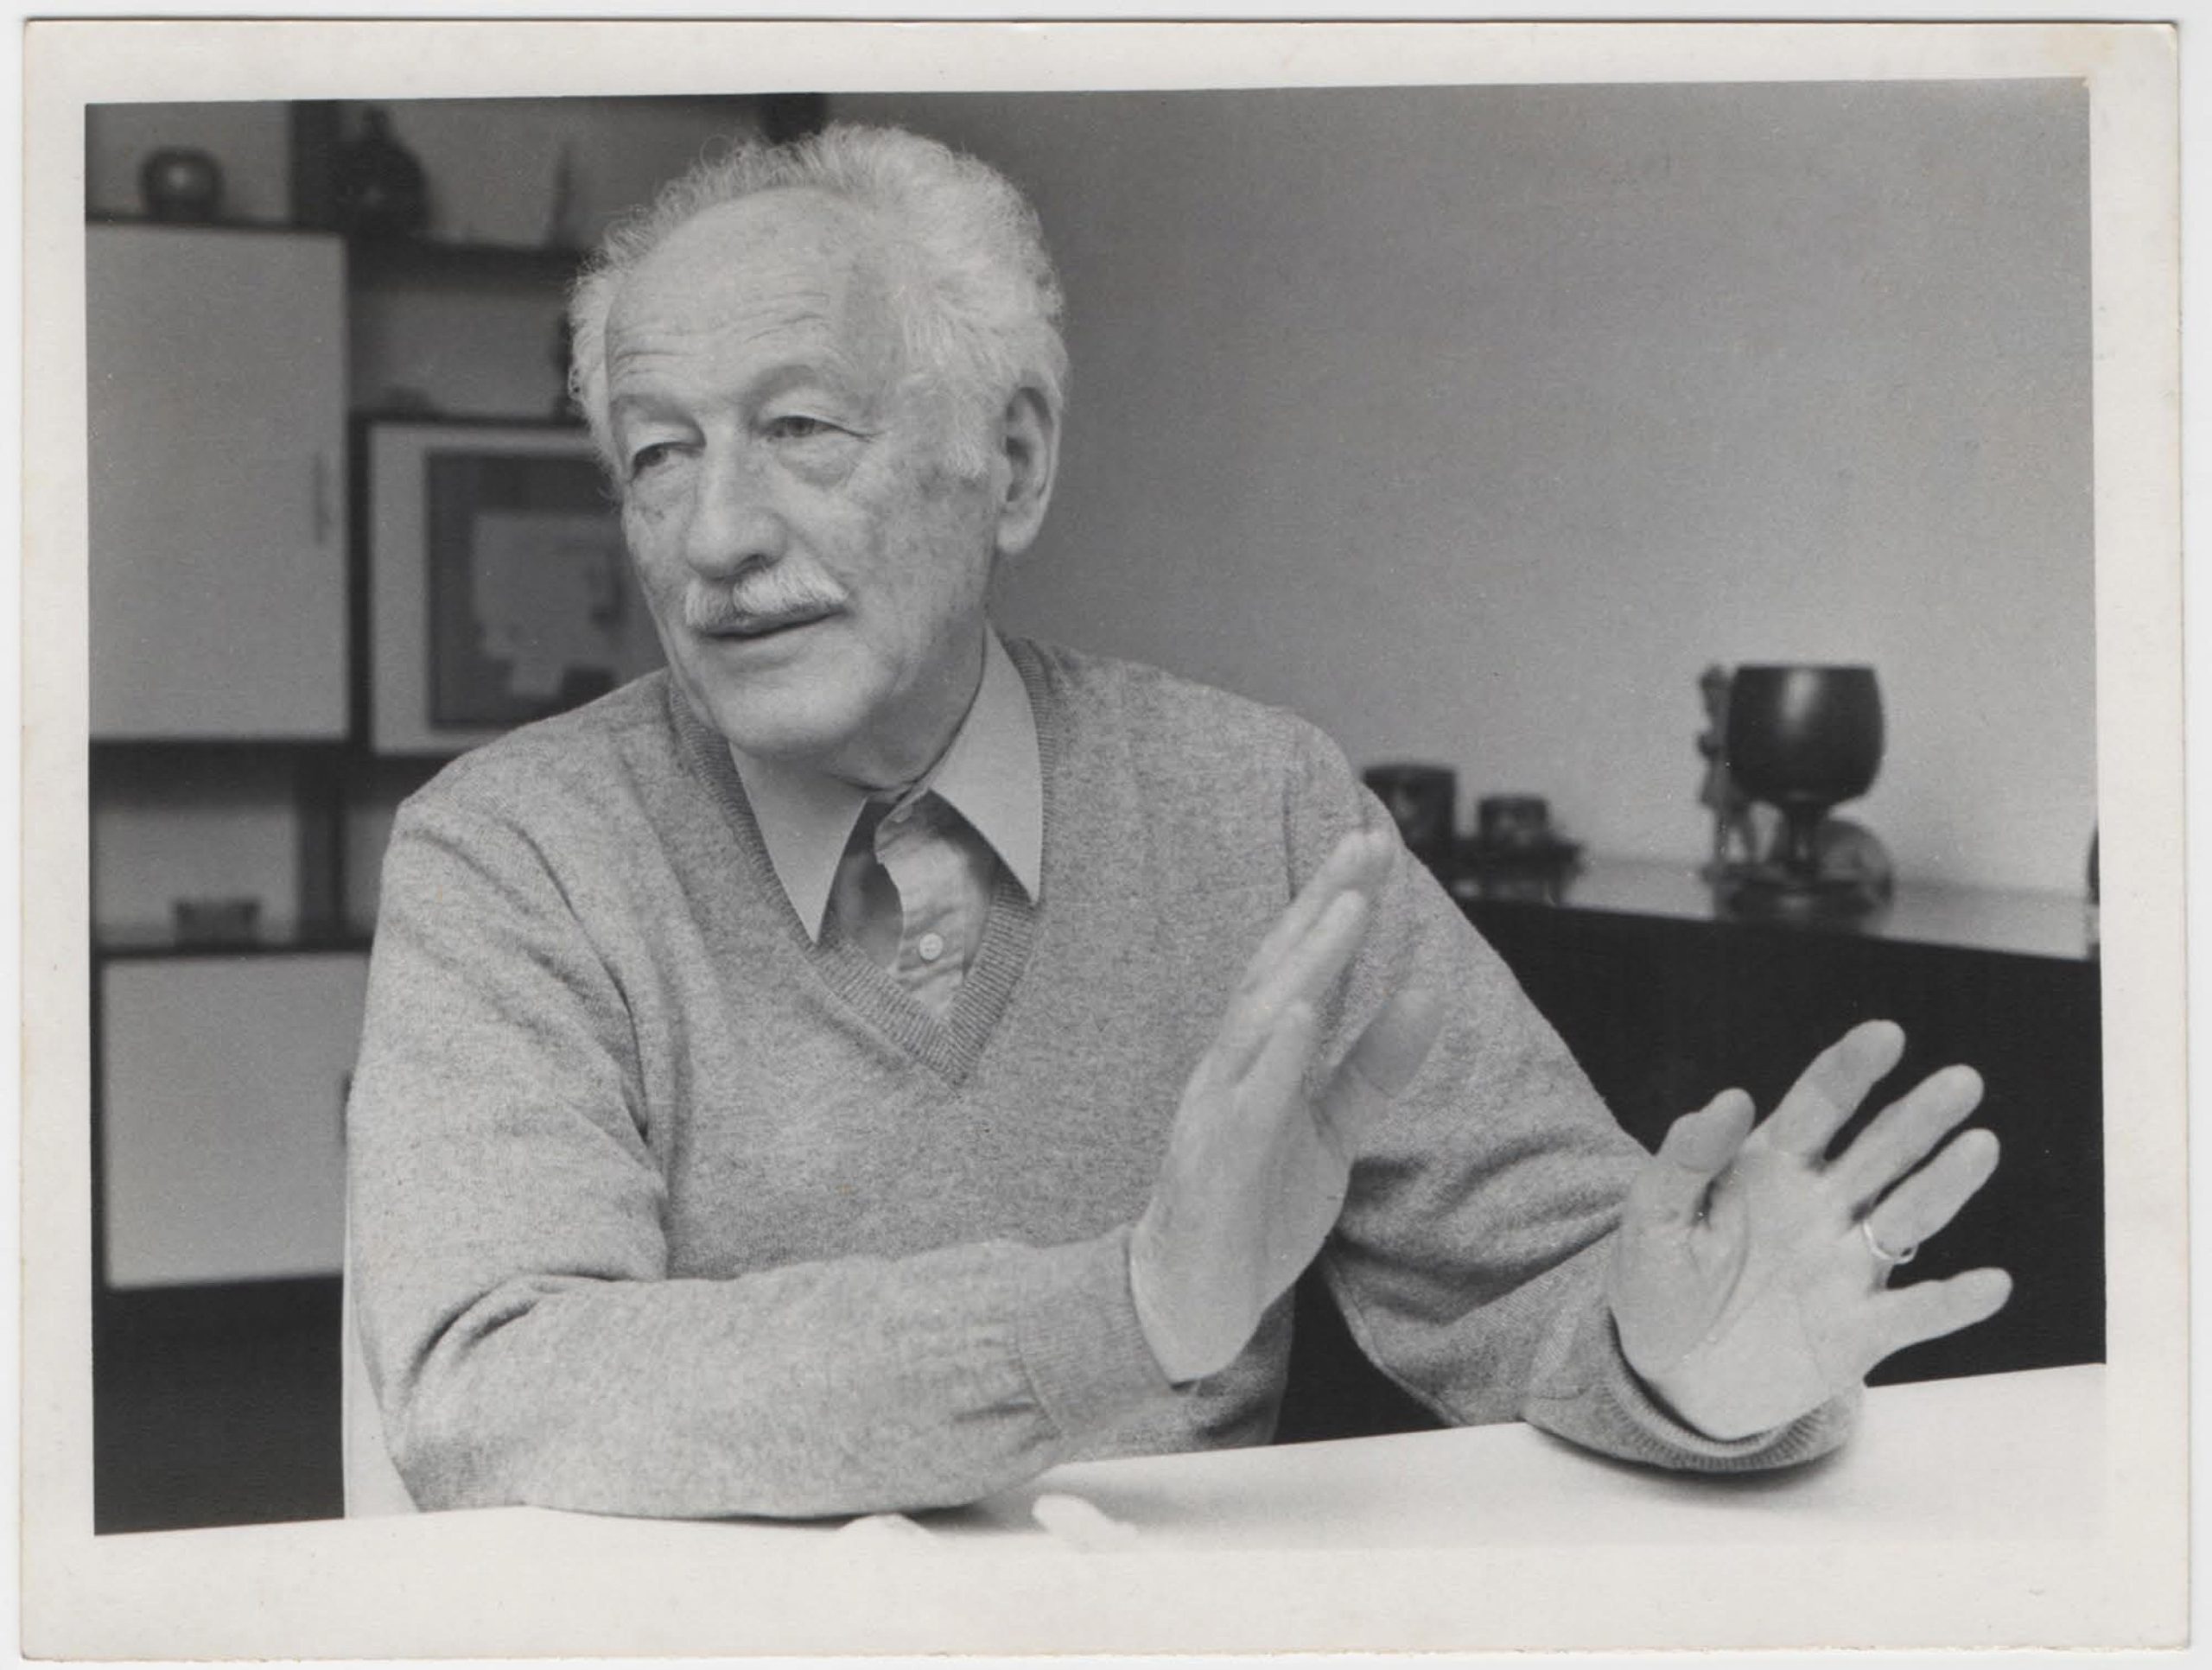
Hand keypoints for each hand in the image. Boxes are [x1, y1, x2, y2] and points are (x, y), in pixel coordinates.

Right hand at [1130, 826, 1444, 1381]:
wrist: (1187, 1307)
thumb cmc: (1253, 1209)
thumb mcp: (1330, 1133)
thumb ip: (1373, 1067)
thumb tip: (1424, 991)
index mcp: (1259, 1059)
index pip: (1299, 967)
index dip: (1334, 903)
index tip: (1374, 843)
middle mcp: (1228, 1071)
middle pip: (1274, 973)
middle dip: (1319, 905)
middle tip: (1363, 843)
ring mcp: (1214, 1116)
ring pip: (1258, 1025)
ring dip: (1304, 963)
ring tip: (1348, 909)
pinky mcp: (1213, 1170)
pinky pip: (1244, 1107)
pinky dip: (1274, 1059)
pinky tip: (1303, 1016)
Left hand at [1608, 1020, 2011, 1439]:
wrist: (1672, 1376)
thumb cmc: (1660, 1284)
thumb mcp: (1654, 1220)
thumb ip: (1685, 1161)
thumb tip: (1730, 1097)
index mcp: (1769, 1169)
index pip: (1816, 1108)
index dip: (1849, 1070)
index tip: (1884, 1034)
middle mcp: (1821, 1207)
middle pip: (1880, 1152)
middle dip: (1918, 1116)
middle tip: (1961, 1081)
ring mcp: (1846, 1267)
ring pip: (1907, 1217)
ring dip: (1944, 1185)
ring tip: (1980, 1145)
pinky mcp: (1861, 1331)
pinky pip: (1916, 1313)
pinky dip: (1953, 1301)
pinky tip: (1991, 1283)